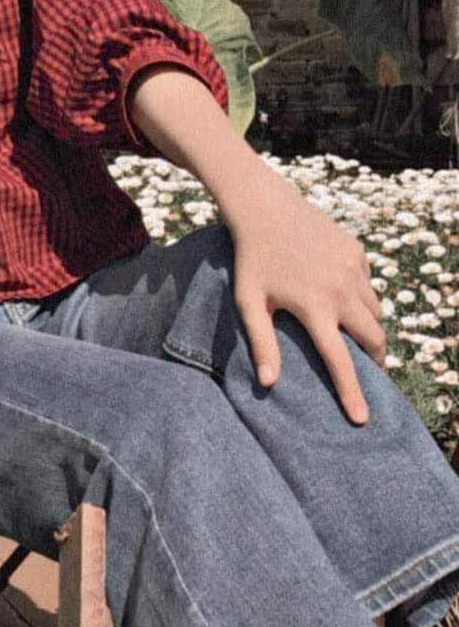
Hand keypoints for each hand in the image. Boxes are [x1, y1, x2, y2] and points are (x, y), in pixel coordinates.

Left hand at [225, 170, 386, 424]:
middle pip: (374, 338)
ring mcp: (353, 268)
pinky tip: (343, 298)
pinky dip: (361, 298)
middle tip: (369, 371)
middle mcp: (342, 289)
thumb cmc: (251, 259)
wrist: (266, 208)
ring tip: (355, 337)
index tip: (361, 418)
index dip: (353, 393)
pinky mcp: (357, 252)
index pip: (341, 361)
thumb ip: (262, 343)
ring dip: (369, 328)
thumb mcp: (249, 302)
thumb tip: (268, 384)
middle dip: (375, 359)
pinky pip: (368, 284)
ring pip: (375, 311)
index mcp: (315, 307)